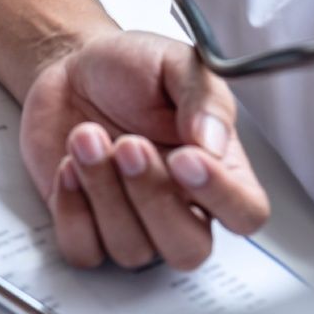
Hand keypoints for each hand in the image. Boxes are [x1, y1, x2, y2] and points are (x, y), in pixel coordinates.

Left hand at [19, 31, 268, 269]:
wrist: (71, 66)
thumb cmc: (130, 69)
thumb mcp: (175, 63)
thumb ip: (203, 97)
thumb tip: (215, 141)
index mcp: (217, 169)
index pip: (245, 214)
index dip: (221, 196)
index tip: (185, 157)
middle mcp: (179, 204)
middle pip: (187, 249)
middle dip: (152, 197)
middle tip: (127, 144)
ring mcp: (131, 220)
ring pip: (132, 249)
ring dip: (103, 191)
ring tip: (85, 136)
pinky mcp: (84, 225)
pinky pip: (83, 250)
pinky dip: (72, 211)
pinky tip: (67, 165)